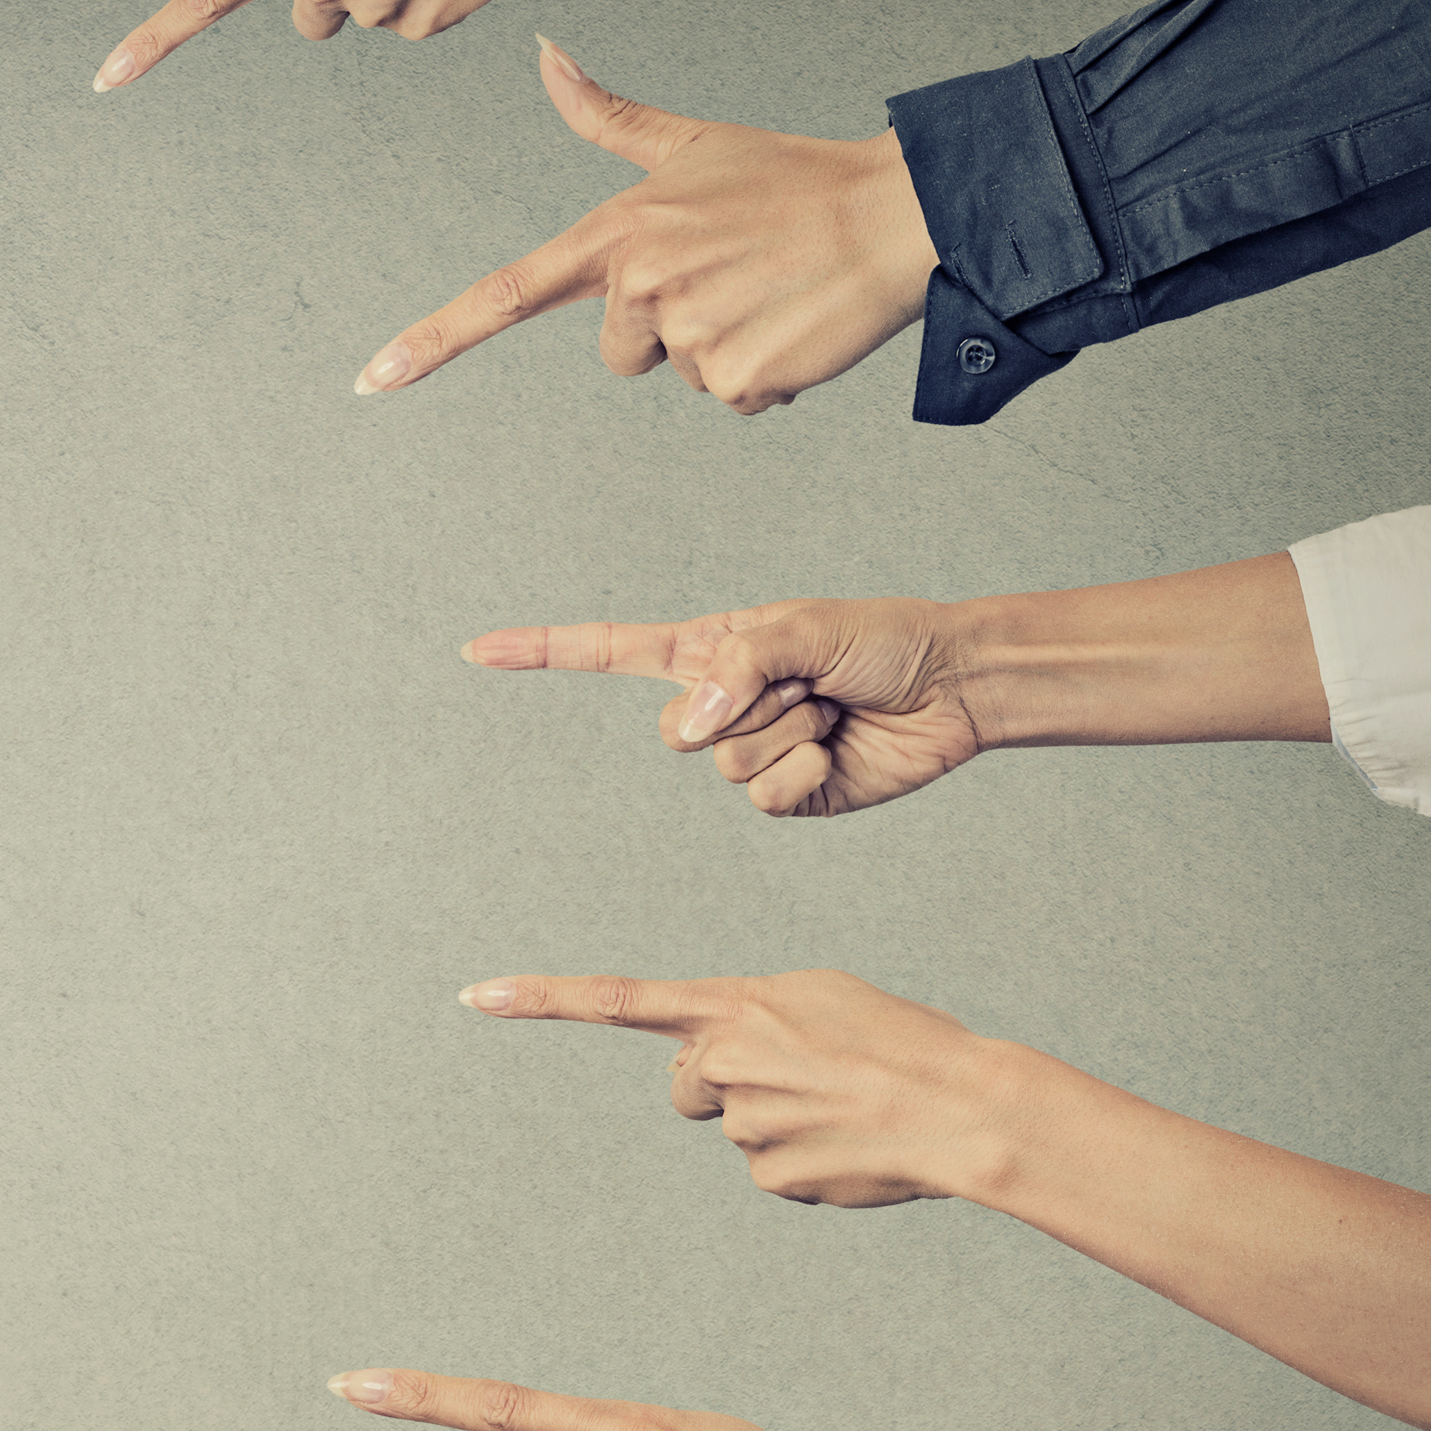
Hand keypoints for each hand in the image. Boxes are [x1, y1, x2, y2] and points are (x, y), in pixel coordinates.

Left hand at [357, 42, 933, 411]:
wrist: (890, 213)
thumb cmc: (787, 179)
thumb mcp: (689, 144)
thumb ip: (606, 116)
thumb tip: (545, 54)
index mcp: (616, 232)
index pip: (503, 293)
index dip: (432, 341)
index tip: (371, 381)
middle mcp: (639, 283)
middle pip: (618, 351)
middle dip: (669, 328)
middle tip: (731, 275)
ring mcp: (688, 332)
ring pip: (682, 375)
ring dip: (726, 346)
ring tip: (768, 290)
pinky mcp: (740, 377)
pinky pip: (735, 399)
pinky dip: (767, 374)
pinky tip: (793, 321)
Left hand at [461, 968, 1029, 1206]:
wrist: (962, 1106)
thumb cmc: (901, 1041)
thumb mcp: (818, 997)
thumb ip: (747, 1016)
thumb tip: (702, 1061)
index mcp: (734, 1004)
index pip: (617, 999)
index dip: (542, 999)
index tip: (474, 996)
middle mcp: (722, 1061)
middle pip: (687, 1084)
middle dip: (725, 1084)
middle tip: (803, 1076)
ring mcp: (740, 1125)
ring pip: (733, 1128)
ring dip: (776, 1121)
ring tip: (845, 1108)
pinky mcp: (766, 1178)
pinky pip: (767, 1171)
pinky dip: (802, 1162)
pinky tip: (850, 1147)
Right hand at [465, 599, 989, 815]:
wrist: (952, 688)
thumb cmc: (882, 639)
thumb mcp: (803, 629)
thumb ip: (737, 667)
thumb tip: (691, 725)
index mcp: (711, 650)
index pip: (608, 652)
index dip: (543, 653)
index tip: (478, 651)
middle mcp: (722, 703)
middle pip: (675, 734)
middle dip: (745, 708)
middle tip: (806, 686)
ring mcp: (751, 754)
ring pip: (726, 770)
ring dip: (788, 739)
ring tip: (831, 713)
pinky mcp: (787, 798)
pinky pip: (766, 802)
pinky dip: (806, 778)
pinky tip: (839, 753)